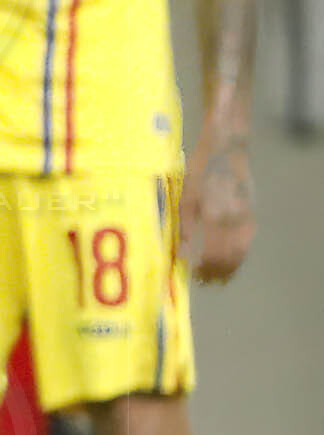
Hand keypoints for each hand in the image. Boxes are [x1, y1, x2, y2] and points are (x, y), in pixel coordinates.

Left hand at [186, 143, 253, 284]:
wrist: (227, 152)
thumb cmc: (198, 173)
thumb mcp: (184, 199)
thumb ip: (185, 228)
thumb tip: (182, 254)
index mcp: (212, 215)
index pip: (209, 252)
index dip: (202, 268)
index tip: (192, 276)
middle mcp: (232, 220)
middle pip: (227, 256)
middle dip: (216, 272)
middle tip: (203, 282)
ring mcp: (245, 217)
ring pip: (240, 251)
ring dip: (229, 268)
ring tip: (217, 279)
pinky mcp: (251, 214)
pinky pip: (247, 241)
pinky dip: (239, 255)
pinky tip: (230, 262)